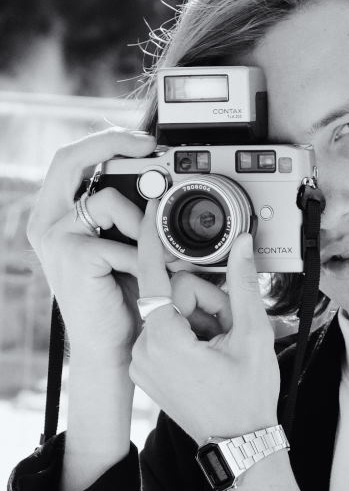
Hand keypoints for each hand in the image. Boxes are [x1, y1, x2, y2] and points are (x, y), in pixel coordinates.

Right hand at [26, 127, 159, 365]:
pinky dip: (144, 259)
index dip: (105, 141)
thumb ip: (126, 215)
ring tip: (160, 254)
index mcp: (55, 214)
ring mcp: (55, 237)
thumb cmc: (119, 301)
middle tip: (151, 148)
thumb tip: (157, 182)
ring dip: (144, 225)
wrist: (111, 350)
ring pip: (109, 200)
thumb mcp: (121, 247)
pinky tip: (148, 278)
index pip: (71, 159)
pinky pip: (123, 240)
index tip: (143, 140)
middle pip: (72, 158)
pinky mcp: (73, 255)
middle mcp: (46, 221)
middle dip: (114, 145)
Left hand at [129, 200, 280, 443]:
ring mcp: (143, 363)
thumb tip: (243, 246)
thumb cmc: (247, 399)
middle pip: (172, 295)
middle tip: (230, 327)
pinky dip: (187, 334)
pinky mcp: (146, 371)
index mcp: (165, 339)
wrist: (240, 443)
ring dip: (199, 319)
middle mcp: (145, 350)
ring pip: (169, 314)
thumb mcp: (252, 335)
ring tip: (222, 346)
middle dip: (205, 302)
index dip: (152, 238)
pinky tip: (209, 353)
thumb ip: (243, 284)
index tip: (151, 210)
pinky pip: (163, 334)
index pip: (153, 273)